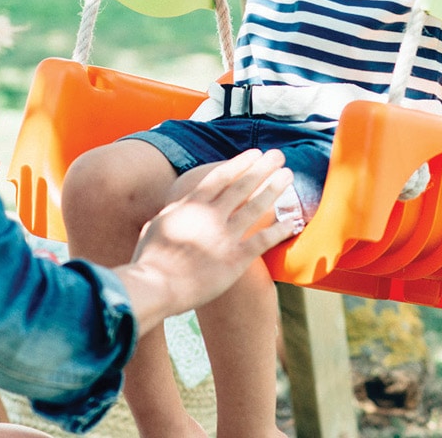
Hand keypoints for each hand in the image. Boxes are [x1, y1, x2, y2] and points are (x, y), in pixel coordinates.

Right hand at [113, 149, 295, 334]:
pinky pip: (262, 241)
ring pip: (256, 207)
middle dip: (263, 167)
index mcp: (191, 205)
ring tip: (288, 175)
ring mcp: (224, 236)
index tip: (255, 153)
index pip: (221, 177)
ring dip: (274, 189)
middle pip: (243, 186)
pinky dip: (279, 230)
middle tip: (278, 155)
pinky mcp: (235, 259)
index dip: (240, 163)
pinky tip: (292, 222)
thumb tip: (177, 206)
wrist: (156, 287)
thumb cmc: (149, 260)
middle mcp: (211, 215)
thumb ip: (172, 213)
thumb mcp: (156, 226)